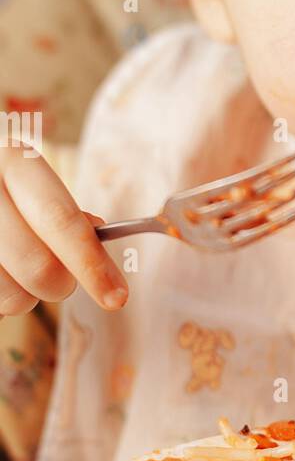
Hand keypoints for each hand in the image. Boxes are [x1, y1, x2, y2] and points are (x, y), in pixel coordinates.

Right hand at [0, 142, 128, 315]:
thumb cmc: (9, 191)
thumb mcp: (34, 184)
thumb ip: (65, 212)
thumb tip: (98, 236)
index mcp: (14, 162)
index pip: (60, 220)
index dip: (92, 264)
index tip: (117, 297)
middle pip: (39, 266)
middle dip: (62, 285)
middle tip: (62, 281)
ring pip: (13, 295)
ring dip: (28, 296)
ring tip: (19, 271)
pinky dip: (4, 298)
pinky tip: (2, 273)